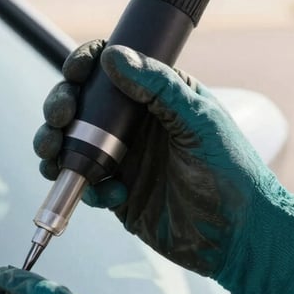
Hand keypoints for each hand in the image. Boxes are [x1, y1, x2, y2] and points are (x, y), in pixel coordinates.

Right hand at [34, 41, 293, 293]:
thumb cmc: (233, 173)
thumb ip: (159, 87)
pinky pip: (83, 184)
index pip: (111, 68)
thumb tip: (114, 56)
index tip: (75, 72)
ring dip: (54, 144)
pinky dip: (85, 187)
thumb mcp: (199, 121)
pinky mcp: (116, 194)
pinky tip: (112, 193)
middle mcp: (134, 124)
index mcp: (157, 96)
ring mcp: (122, 159)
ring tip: (55, 154)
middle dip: (59, 106)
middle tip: (59, 118)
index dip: (85, 64)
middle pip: (79, 103)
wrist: (238, 236)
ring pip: (69, 143)